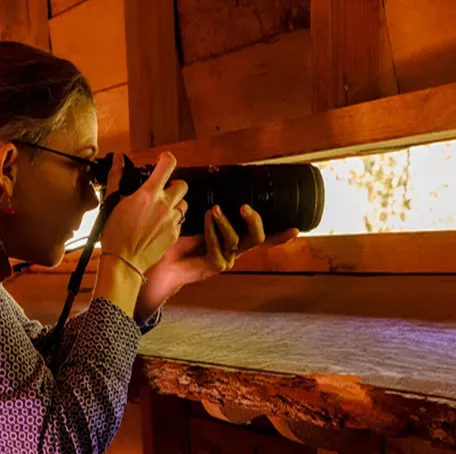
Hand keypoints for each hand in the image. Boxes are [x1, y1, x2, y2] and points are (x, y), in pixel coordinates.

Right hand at [98, 152, 186, 276]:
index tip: (161, 161)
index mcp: (148, 194)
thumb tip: (118, 158)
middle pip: (182, 185)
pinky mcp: (174, 234)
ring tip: (161, 210)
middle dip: (173, 185)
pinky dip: (173, 220)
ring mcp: (172, 221)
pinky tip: (159, 225)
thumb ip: (117, 177)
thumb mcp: (112, 202)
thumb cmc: (114, 233)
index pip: (168, 165)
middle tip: (161, 191)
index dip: (166, 158)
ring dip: (175, 203)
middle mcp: (164, 205)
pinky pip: (180, 221)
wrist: (123, 261)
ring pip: (184, 204)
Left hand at [136, 204, 297, 320]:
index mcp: (234, 239)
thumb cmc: (178, 238)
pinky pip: (219, 246)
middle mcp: (234, 251)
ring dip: (225, 222)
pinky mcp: (215, 266)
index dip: (279, 235)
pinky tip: (204, 221)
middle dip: (254, 220)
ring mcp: (226, 260)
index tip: (296, 229)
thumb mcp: (198, 218)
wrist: (159, 259)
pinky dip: (211, 231)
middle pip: (258, 238)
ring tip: (213, 210)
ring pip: (236, 240)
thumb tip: (218, 184)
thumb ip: (212, 208)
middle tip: (245, 207)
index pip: (261, 237)